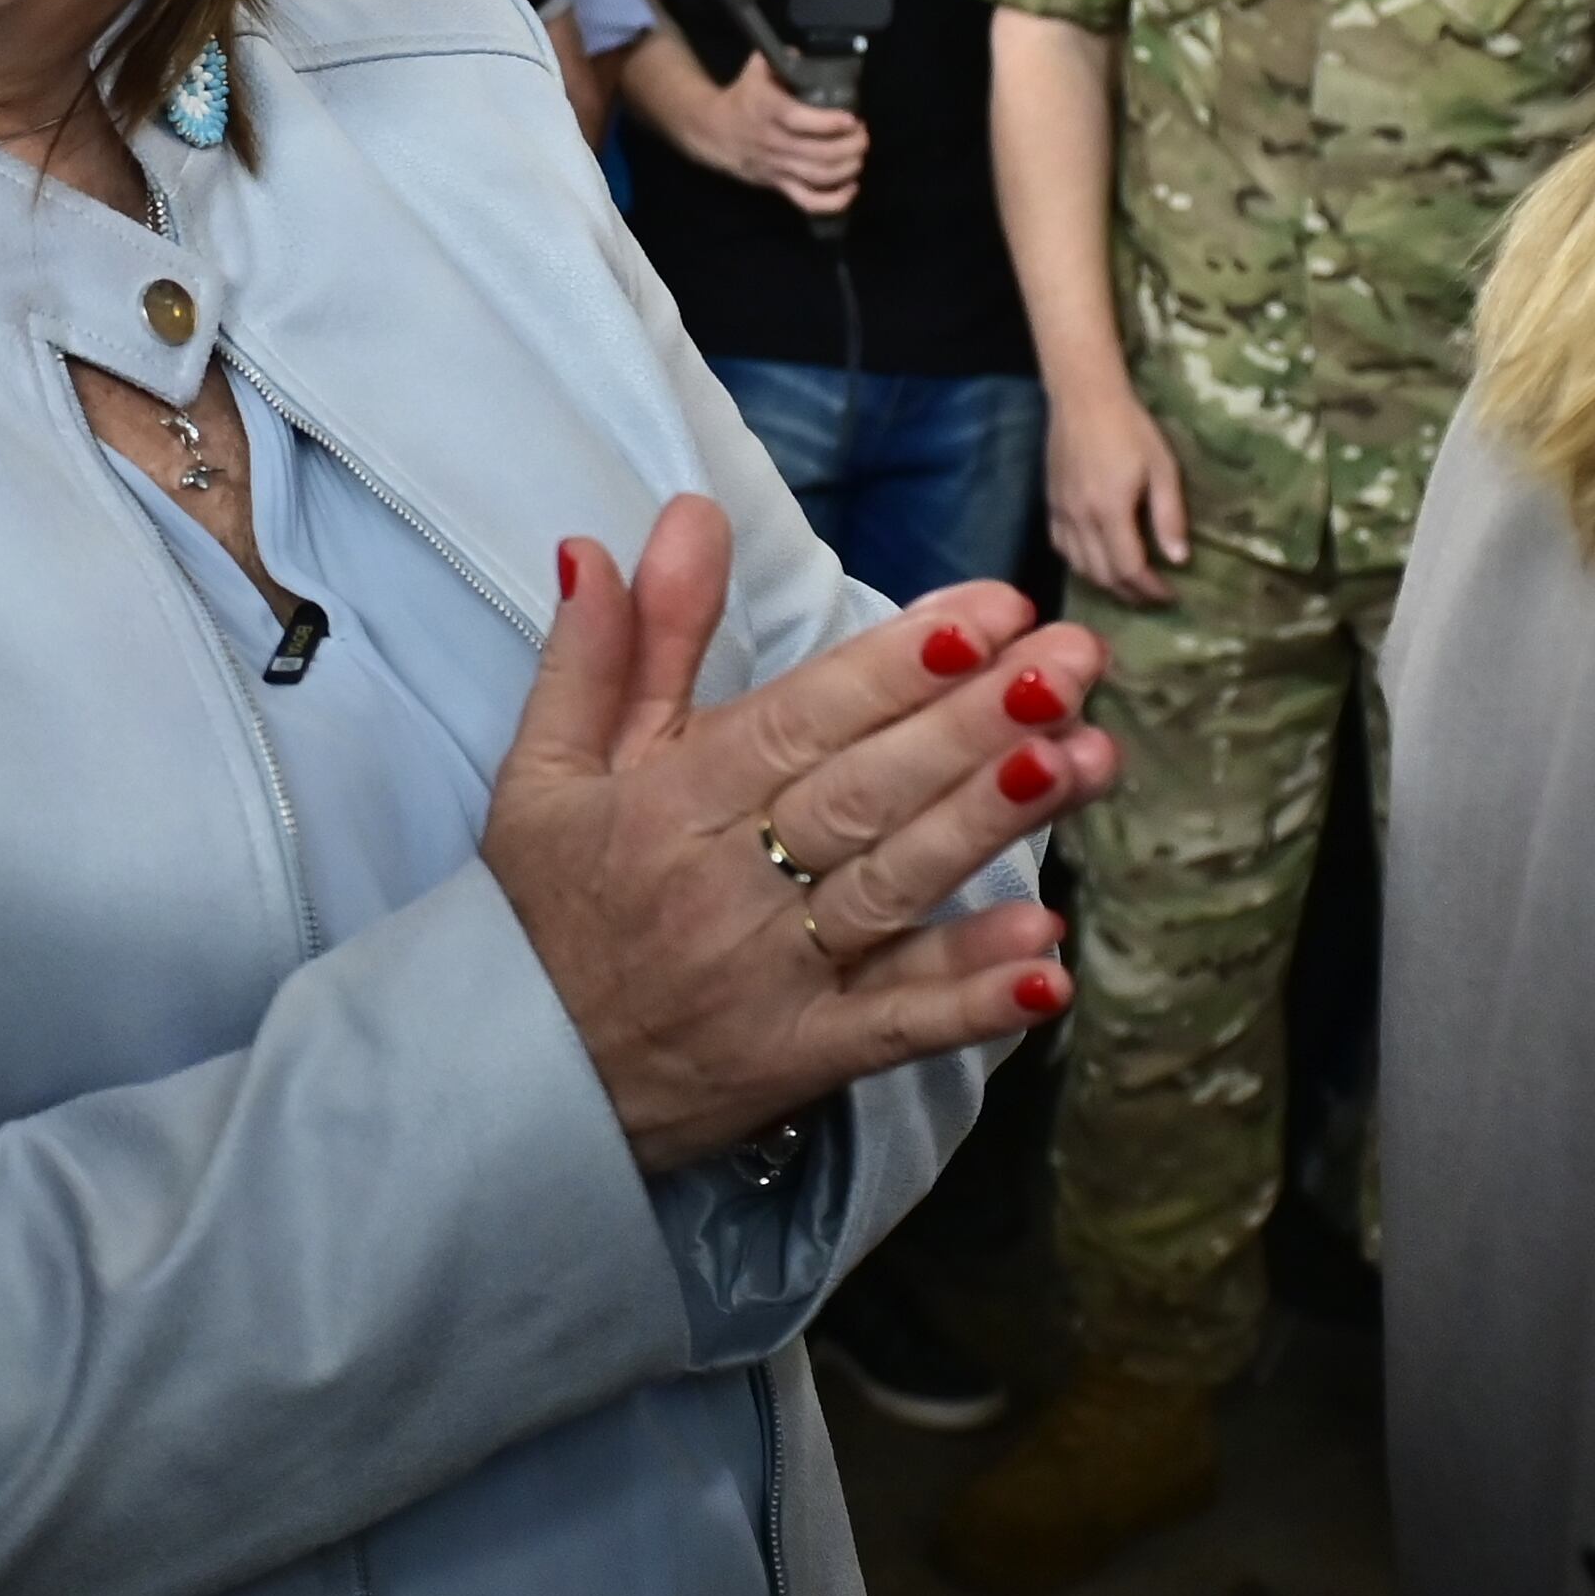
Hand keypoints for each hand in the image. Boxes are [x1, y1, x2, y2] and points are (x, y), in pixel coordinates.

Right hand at [484, 495, 1117, 1171]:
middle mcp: (725, 883)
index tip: (986, 612)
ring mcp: (771, 978)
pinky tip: (1049, 962)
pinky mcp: (800, 1059)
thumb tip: (679, 520)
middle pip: (865, 795)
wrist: (508, 1075)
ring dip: (993, 827)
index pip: (797, 723)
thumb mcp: (551, 766)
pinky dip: (971, 999)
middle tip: (1075, 661)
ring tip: (1087, 761)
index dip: (893, 669)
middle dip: (975, 724)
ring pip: (895, 890)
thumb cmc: (543, 905)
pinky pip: (894, 1028)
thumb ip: (617, 645)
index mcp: (668, 803)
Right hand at [679, 54, 868, 217]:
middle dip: (849, 146)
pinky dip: (833, 201)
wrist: (711, 131)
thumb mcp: (755, 71)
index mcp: (767, 111)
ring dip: (847, 168)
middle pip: (817, 153)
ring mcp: (776, 167)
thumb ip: (781, 59)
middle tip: (863, 135)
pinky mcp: (777, 185)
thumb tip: (805, 54)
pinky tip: (851, 189)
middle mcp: (772, 142)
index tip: (851, 118)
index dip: (829, 123)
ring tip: (859, 155)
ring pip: (817, 176)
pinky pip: (807, 201)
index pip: (799, 121)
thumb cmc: (741, 98)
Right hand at [1045, 381, 1190, 607]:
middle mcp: (1080, 519)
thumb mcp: (1163, 468)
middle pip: (1102, 574)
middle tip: (1154, 595)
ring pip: (1080, 566)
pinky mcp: (1050, 505)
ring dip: (1106, 582)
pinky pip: (1062, 549)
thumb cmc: (1131, 428)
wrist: (1083, 398)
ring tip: (1130, 584)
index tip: (1171, 594)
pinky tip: (1097, 561)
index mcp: (1110, 510)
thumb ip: (1169, 516)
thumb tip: (1179, 559)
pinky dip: (1081, 565)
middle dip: (1130, 592)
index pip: (1129, 568)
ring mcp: (1061, 513)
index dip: (1150, 588)